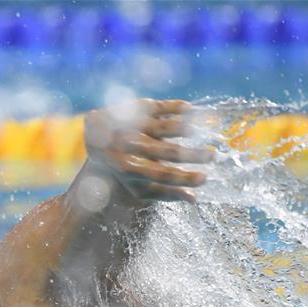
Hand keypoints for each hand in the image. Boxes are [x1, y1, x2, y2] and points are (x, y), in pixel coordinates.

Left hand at [83, 99, 211, 203]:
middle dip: (190, 154)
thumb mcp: (138, 184)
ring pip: (160, 127)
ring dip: (181, 128)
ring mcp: (130, 125)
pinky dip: (173, 107)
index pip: (160, 174)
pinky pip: (156, 106)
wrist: (94, 138)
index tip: (205, 178)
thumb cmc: (124, 168)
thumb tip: (194, 200)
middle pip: (164, 151)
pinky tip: (189, 108)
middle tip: (212, 155)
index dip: (183, 178)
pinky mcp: (132, 108)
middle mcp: (128, 147)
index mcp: (128, 169)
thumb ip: (164, 193)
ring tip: (198, 131)